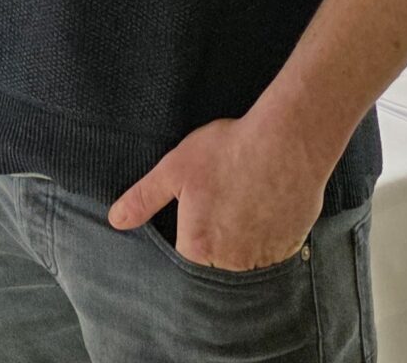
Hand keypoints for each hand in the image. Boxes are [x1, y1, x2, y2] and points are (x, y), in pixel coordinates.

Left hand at [109, 114, 326, 271]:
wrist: (287, 141)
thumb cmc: (228, 151)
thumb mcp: (174, 169)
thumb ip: (143, 198)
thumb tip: (116, 221)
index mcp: (199, 247)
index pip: (182, 259)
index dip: (185, 236)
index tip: (195, 217)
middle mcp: (231, 262)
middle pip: (215, 264)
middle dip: (214, 241)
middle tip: (222, 208)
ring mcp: (264, 257)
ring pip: (244, 261)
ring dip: (241, 243)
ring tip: (242, 208)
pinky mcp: (290, 247)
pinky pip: (272, 254)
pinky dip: (267, 238)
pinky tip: (264, 211)